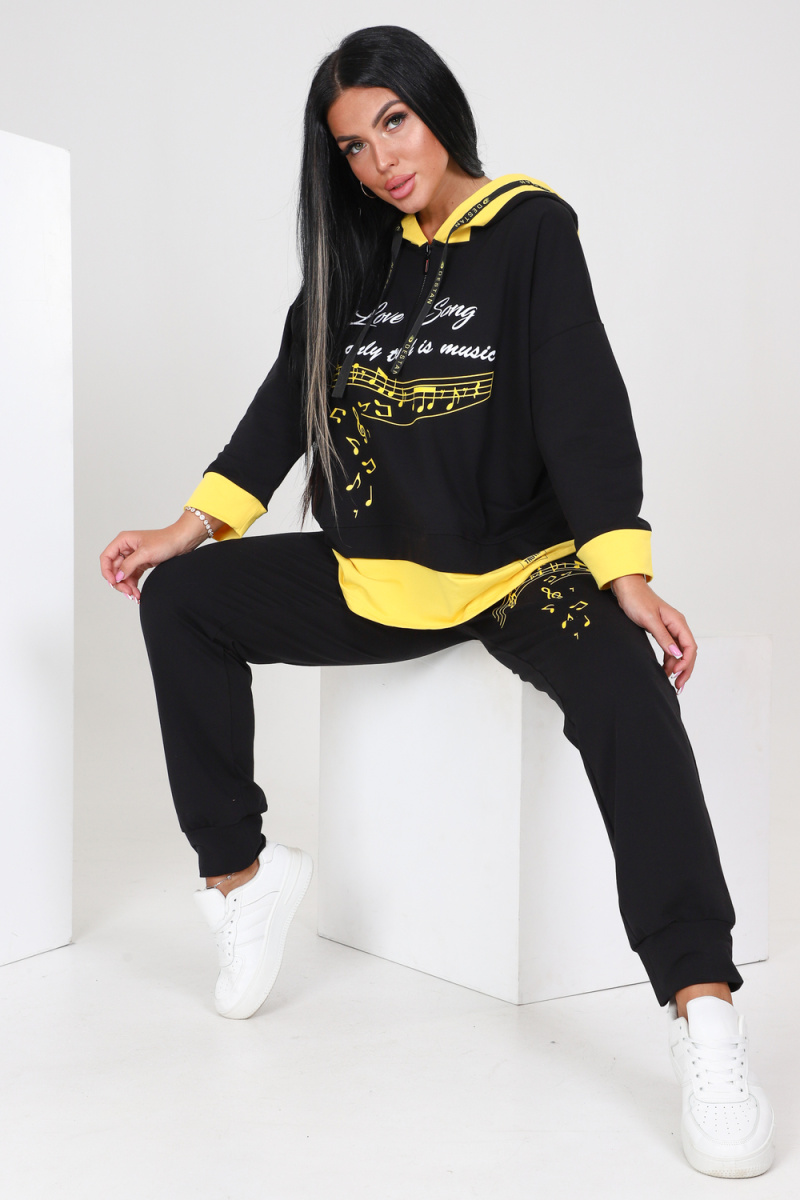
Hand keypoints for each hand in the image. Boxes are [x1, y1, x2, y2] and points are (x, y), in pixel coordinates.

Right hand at [100, 513, 207, 601]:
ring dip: (127, 586)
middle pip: (114, 569)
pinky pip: (132, 576)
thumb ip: (129, 565)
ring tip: (135, 595)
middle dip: (119, 582)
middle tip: (128, 592)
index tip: (113, 582)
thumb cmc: (165, 541)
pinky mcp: (141, 563)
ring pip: (123, 575)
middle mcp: (126, 548)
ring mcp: (133, 556)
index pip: (106, 557)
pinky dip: (133, 585)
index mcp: (123, 541)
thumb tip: (118, 577)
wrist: (182, 542)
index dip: (107, 571)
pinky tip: (137, 593)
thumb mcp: (145, 553)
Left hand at [610, 575, 696, 692]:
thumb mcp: (649, 620)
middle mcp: (677, 626)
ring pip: (679, 652)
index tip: (675, 673)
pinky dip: (669, 661)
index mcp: (678, 622)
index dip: (685, 662)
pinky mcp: (662, 631)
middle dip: (685, 670)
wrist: (627, 590)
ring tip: (672, 683)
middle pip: (688, 652)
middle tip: (678, 687)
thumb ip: (663, 638)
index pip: (690, 646)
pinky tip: (665, 670)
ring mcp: (670, 629)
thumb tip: (677, 654)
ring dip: (677, 667)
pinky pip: (670, 649)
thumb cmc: (637, 601)